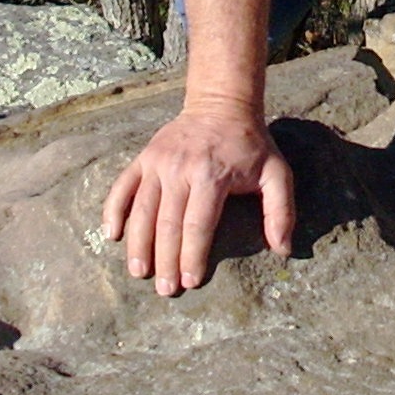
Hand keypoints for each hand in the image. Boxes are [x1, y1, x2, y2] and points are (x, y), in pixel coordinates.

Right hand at [101, 106, 295, 296]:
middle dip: (165, 260)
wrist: (220, 104)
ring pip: (142, 209)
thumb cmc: (250, 145)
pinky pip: (122, 186)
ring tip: (138, 272)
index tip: (189, 282)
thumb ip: (281, 211)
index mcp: (212, 175)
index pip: (198, 224)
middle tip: (164, 290)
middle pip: (168, 223)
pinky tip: (111, 235)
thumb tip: (283, 249)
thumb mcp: (276, 172)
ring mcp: (158, 163)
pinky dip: (113, 210)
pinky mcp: (143, 158)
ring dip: (138, 244)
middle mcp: (180, 169)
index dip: (192, 255)